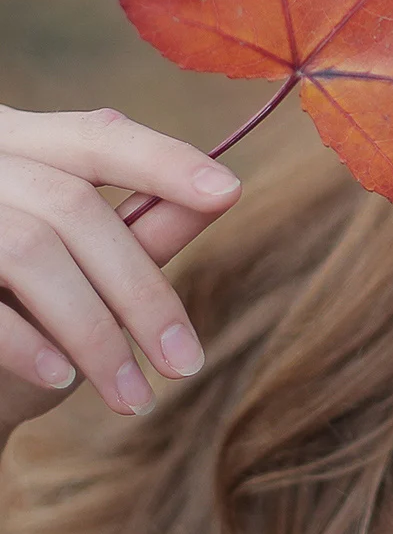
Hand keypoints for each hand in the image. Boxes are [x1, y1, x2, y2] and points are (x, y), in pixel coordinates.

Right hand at [0, 105, 241, 441]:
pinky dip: (28, 343)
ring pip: (33, 250)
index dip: (163, 161)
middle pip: (74, 208)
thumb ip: (143, 226)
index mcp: (23, 147)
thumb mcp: (88, 268)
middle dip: (142, 293)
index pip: (98, 136)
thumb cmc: (24, 313)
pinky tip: (63, 380)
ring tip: (132, 397)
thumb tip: (222, 190)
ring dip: (94, 334)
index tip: (228, 191)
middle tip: (185, 363)